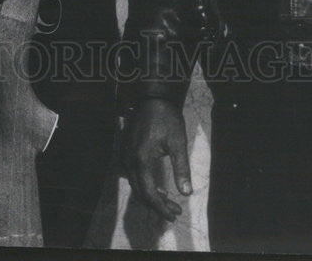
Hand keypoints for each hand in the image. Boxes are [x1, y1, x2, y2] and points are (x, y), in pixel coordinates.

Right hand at [125, 99, 191, 221]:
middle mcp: (129, 159)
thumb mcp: (178, 142)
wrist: (153, 98)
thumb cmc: (167, 118)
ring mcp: (125, 155)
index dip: (161, 208)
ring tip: (169, 202)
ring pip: (135, 185)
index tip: (174, 214)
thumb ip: (181, 168)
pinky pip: (132, 175)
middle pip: (140, 192)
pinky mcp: (126, 151)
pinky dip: (144, 185)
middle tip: (175, 211)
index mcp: (141, 159)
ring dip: (150, 196)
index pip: (148, 192)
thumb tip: (186, 193)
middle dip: (157, 205)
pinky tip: (158, 186)